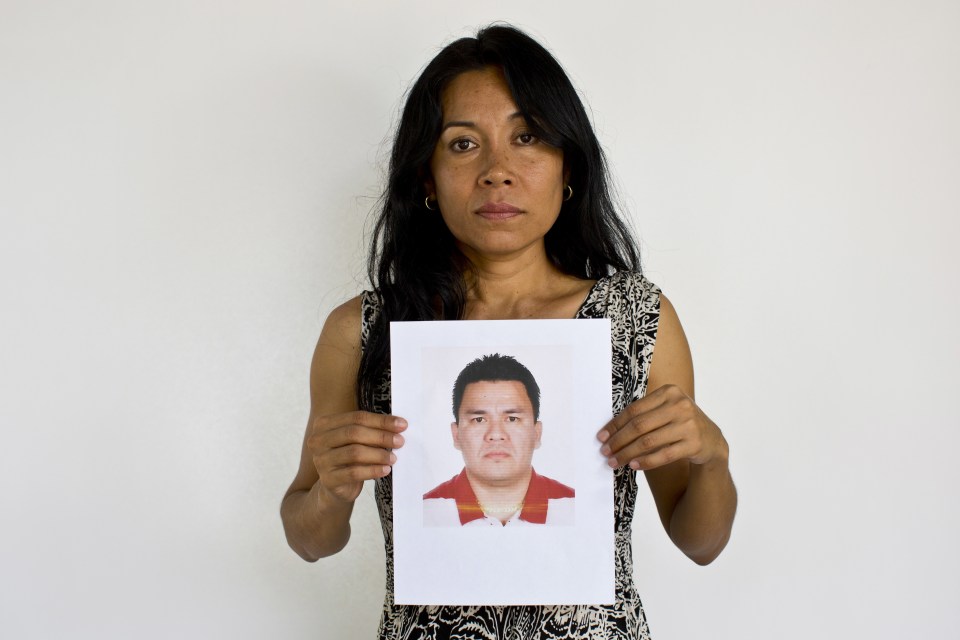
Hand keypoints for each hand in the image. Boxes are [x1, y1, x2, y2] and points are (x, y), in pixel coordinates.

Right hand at [307, 411, 406, 502]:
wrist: (336, 488)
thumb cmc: (349, 459)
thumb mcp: (356, 440)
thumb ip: (370, 430)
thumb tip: (398, 425)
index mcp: (324, 424)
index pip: (357, 417)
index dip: (381, 420)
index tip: (402, 424)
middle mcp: (318, 440)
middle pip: (354, 433)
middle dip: (381, 436)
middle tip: (400, 441)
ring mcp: (320, 460)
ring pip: (354, 452)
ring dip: (378, 454)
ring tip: (394, 458)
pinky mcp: (327, 480)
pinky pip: (354, 473)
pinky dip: (373, 470)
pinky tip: (385, 470)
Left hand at [597, 385, 727, 470]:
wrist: (712, 440)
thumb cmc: (680, 423)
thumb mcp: (666, 410)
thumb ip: (643, 414)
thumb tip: (609, 431)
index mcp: (669, 392)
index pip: (634, 410)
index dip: (615, 425)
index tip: (601, 436)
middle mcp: (680, 405)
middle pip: (639, 426)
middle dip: (618, 440)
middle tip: (605, 452)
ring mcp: (689, 425)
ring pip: (649, 442)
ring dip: (627, 453)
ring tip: (614, 462)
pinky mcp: (695, 444)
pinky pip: (664, 455)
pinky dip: (646, 461)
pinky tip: (633, 465)